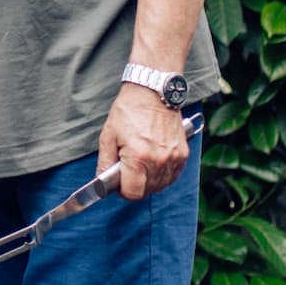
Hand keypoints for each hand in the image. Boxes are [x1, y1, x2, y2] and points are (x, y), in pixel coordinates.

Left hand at [97, 85, 188, 199]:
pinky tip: (154, 163)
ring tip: (141, 164)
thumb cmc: (129, 111)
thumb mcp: (108, 135)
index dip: (123, 191)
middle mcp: (158, 160)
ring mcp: (173, 158)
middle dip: (135, 186)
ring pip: (161, 186)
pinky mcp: (182, 154)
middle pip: (147, 192)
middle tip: (128, 170)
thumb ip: (105, 162)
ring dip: (150, 181)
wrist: (153, 92)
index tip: (119, 183)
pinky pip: (173, 176)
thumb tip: (102, 180)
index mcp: (138, 157)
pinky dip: (163, 175)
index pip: (132, 193)